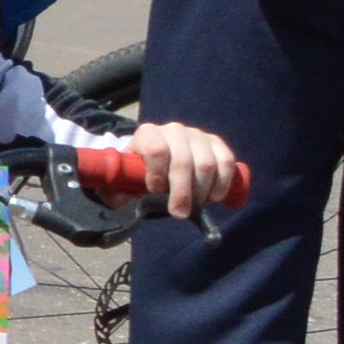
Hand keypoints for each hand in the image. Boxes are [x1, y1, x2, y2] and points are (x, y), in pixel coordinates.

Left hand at [116, 119, 241, 220]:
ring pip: (206, 164)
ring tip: (196, 205)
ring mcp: (197, 135)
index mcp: (148, 134)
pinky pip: (226, 161)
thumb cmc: (139, 171)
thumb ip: (116, 189)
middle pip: (183, 161)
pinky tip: (215, 197)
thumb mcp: (123, 178)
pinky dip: (223, 182)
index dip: (157, 174)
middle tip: (179, 213)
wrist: (159, 158)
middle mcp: (173, 130)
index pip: (156, 151)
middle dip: (182, 192)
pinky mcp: (216, 143)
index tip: (155, 192)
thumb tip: (120, 200)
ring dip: (202, 190)